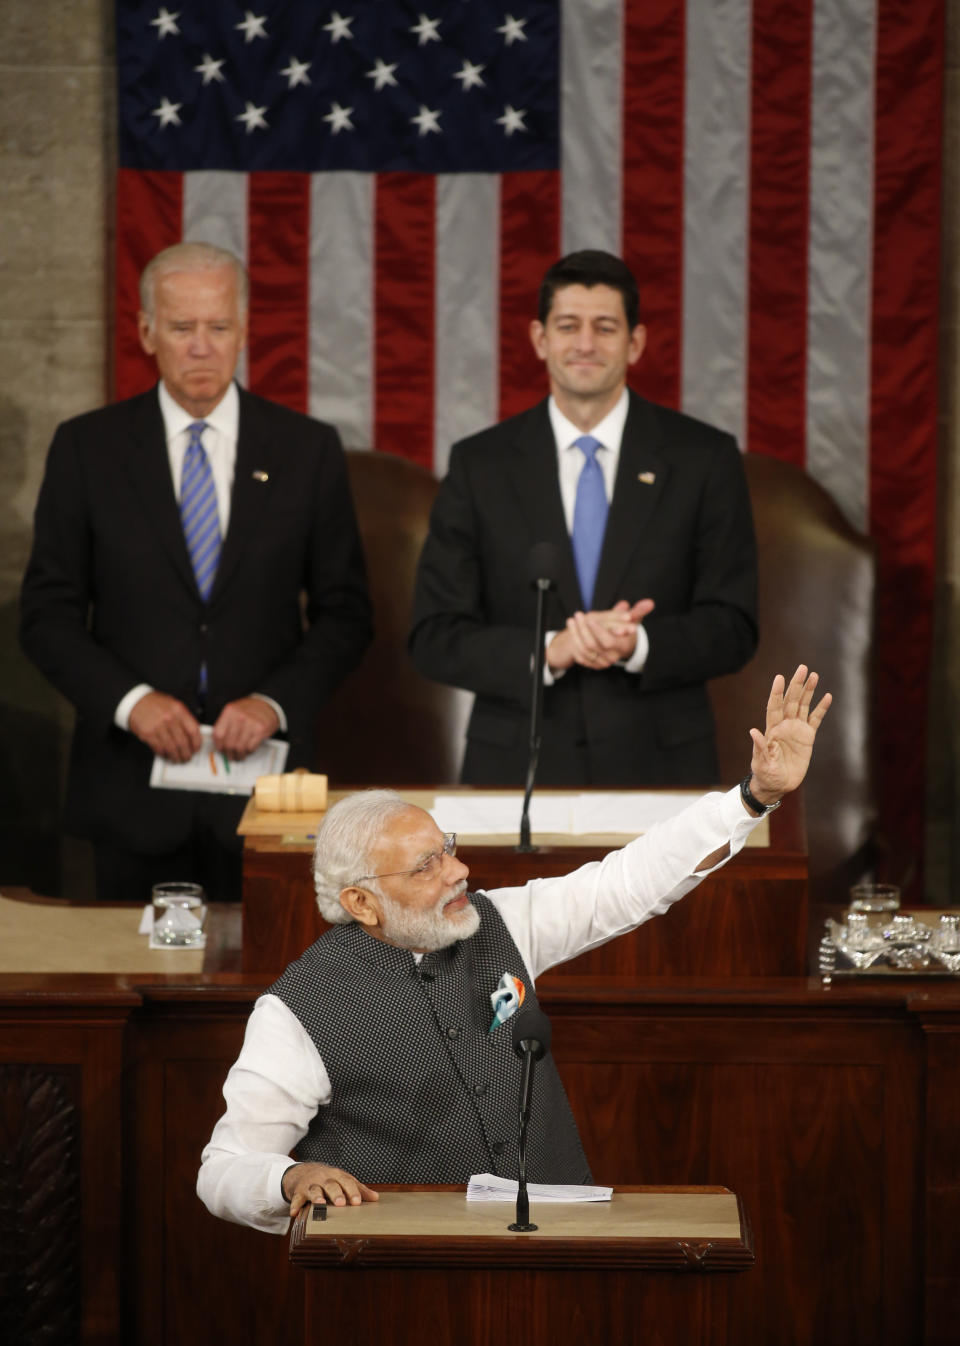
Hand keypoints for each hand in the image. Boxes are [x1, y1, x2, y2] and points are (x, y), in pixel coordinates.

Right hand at [128, 691, 201, 761]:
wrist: (136, 702)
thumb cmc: (156, 704)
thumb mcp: (174, 705)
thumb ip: (184, 718)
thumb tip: (194, 734)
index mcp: (178, 710)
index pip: (193, 731)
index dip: (197, 743)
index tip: (196, 748)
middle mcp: (169, 718)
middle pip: (183, 742)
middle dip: (187, 753)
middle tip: (187, 757)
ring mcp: (158, 727)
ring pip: (171, 748)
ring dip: (176, 756)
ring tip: (178, 759)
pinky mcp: (148, 734)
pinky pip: (159, 748)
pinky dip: (164, 754)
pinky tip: (166, 754)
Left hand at [211, 697, 279, 760]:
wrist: (267, 706)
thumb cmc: (249, 711)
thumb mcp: (233, 712)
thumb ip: (224, 725)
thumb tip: (219, 744)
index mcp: (230, 711)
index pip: (218, 734)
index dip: (219, 746)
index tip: (221, 750)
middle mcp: (239, 716)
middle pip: (229, 743)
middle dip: (229, 753)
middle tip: (231, 756)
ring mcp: (251, 723)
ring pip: (240, 747)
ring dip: (239, 755)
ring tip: (240, 755)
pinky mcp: (261, 730)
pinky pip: (251, 747)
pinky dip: (249, 752)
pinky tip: (248, 749)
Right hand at [282, 1162, 379, 1217]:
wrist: (304, 1172)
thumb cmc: (329, 1179)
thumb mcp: (343, 1180)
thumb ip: (358, 1189)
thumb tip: (376, 1198)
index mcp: (337, 1175)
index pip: (346, 1181)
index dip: (352, 1191)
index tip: (357, 1202)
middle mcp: (323, 1178)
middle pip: (330, 1184)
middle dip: (335, 1193)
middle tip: (341, 1204)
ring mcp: (310, 1184)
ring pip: (314, 1189)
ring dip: (316, 1197)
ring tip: (319, 1204)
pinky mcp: (298, 1192)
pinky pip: (296, 1198)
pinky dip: (295, 1205)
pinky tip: (295, 1213)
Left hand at [547, 599, 654, 671]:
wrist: (618, 646)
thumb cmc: (625, 629)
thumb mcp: (632, 620)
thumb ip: (639, 612)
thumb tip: (650, 602)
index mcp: (621, 647)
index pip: (608, 642)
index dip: (599, 631)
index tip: (590, 618)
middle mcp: (611, 657)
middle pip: (593, 645)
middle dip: (583, 629)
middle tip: (578, 614)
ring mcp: (601, 662)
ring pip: (584, 650)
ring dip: (576, 634)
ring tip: (571, 619)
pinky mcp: (592, 664)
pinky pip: (580, 656)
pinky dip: (575, 642)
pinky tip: (572, 630)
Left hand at [747, 665, 831, 804]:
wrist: (777, 785)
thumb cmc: (765, 774)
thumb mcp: (762, 763)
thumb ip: (761, 747)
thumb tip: (753, 731)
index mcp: (771, 729)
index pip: (774, 706)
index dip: (776, 692)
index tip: (779, 678)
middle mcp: (784, 725)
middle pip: (791, 700)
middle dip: (796, 684)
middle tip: (802, 667)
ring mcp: (796, 729)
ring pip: (803, 706)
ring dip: (808, 691)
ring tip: (814, 675)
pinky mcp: (807, 737)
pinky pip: (815, 719)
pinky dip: (821, 708)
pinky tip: (827, 696)